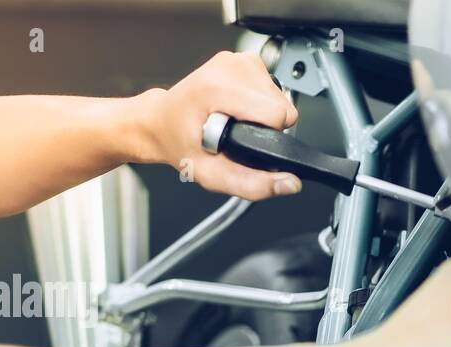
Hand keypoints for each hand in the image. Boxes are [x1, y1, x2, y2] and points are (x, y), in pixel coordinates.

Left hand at [134, 50, 301, 199]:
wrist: (161, 122)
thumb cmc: (180, 144)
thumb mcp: (212, 175)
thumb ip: (253, 184)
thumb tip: (289, 184)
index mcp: (217, 89)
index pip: (278, 114)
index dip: (267, 137)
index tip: (240, 139)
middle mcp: (228, 67)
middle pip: (281, 105)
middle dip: (265, 126)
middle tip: (233, 131)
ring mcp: (236, 59)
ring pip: (280, 96)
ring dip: (261, 114)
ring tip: (232, 120)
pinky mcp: (243, 59)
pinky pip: (271, 86)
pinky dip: (259, 101)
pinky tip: (236, 108)